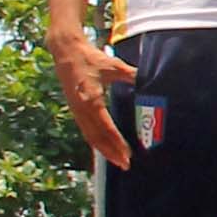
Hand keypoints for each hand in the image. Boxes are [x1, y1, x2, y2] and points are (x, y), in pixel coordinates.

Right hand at [51, 26, 140, 168]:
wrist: (66, 52)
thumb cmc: (91, 58)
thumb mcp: (114, 66)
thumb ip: (132, 75)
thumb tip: (150, 81)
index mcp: (91, 99)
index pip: (106, 127)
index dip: (116, 142)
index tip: (127, 153)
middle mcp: (81, 109)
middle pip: (96, 137)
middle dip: (111, 152)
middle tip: (125, 164)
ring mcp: (76, 111)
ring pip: (90, 136)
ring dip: (103, 150)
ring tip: (117, 161)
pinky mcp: (75, 110)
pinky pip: (86, 130)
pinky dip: (95, 142)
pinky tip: (104, 149)